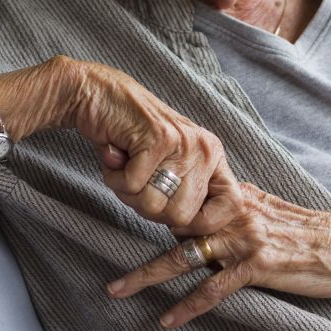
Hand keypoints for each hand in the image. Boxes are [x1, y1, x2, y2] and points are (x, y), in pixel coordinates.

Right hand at [62, 58, 241, 232]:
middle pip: (181, 217)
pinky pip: (132, 185)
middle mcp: (204, 149)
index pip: (231, 205)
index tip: (174, 220)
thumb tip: (187, 235)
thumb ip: (182, 193)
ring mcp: (183, 142)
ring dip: (128, 193)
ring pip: (154, 205)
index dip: (201, 224)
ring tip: (125, 166)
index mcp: (212, 156)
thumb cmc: (130, 138)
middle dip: (148, 209)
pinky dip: (114, 178)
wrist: (99, 95)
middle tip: (135, 183)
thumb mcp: (167, 164)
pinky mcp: (157, 138)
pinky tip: (115, 155)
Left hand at [106, 183, 330, 327]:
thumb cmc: (311, 232)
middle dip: (134, 236)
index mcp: (235, 195)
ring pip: (184, 256)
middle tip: (101, 244)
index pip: (182, 193)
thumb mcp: (271, 209)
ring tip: (117, 289)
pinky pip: (213, 288)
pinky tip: (167, 318)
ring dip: (148, 275)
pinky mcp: (257, 266)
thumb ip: (238, 204)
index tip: (116, 195)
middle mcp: (234, 212)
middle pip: (172, 223)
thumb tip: (211, 199)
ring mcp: (244, 238)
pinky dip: (188, 305)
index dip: (148, 198)